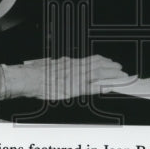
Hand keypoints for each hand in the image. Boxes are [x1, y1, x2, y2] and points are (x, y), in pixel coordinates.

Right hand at [6, 55, 128, 100]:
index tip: (111, 62)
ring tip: (120, 76)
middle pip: (98, 65)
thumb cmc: (35, 74)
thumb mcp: (49, 65)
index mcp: (70, 63)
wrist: (28, 79)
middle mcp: (74, 68)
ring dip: (111, 75)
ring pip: (98, 74)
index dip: (103, 61)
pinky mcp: (72, 88)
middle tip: (120, 68)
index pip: (91, 60)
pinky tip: (110, 88)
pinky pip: (91, 87)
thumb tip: (63, 63)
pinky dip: (102, 87)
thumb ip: (59, 65)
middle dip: (111, 67)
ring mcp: (75, 77)